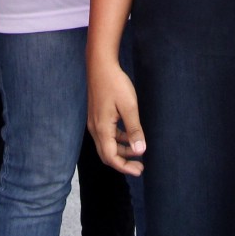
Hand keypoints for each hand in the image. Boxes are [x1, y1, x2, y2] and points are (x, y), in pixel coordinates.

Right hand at [87, 57, 145, 175]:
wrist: (100, 65)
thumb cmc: (115, 84)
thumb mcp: (129, 107)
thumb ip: (134, 130)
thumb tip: (140, 151)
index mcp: (102, 129)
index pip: (111, 157)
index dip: (125, 167)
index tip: (139, 170)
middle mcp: (95, 128)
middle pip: (106, 154)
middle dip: (123, 163)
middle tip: (139, 167)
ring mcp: (94, 122)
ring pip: (106, 145)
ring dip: (121, 151)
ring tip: (137, 152)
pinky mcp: (96, 116)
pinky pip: (106, 135)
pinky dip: (117, 140)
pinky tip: (129, 136)